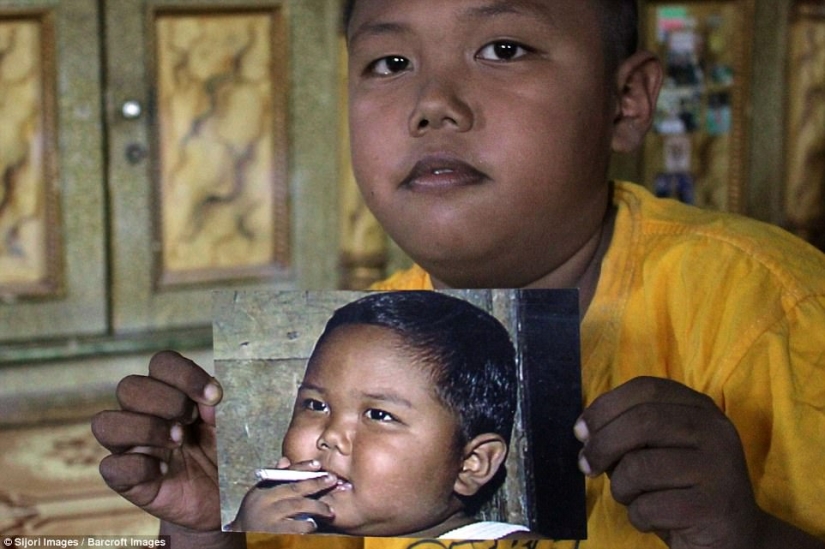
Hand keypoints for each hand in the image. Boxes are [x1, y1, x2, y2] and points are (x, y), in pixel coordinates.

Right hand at [91, 351, 223, 530]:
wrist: (223, 498)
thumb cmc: (224, 453)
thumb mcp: (231, 425)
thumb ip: (223, 407)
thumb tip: (209, 399)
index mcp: (171, 393)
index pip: (161, 363)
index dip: (185, 374)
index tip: (214, 396)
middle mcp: (144, 414)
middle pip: (128, 387)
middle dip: (166, 400)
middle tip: (192, 420)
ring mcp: (131, 447)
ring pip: (105, 422)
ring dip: (146, 428)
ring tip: (178, 441)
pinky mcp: (127, 480)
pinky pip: (111, 467)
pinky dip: (139, 466)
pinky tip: (166, 470)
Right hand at [231, 458, 336, 533]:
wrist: (239, 539)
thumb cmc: (253, 515)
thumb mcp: (259, 495)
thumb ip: (273, 479)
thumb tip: (285, 460)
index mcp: (262, 489)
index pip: (284, 474)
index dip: (302, 468)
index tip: (318, 464)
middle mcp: (264, 501)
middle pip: (294, 489)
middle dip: (316, 483)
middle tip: (333, 480)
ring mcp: (268, 518)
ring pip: (297, 507)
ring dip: (316, 506)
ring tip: (329, 511)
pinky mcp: (273, 534)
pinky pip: (294, 528)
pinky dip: (306, 525)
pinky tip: (314, 525)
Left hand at [575, 376, 758, 548]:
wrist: (735, 538)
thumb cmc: (681, 489)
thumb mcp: (657, 451)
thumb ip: (629, 434)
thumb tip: (586, 432)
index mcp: (699, 409)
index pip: (646, 389)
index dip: (605, 406)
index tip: (581, 431)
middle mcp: (715, 430)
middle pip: (641, 421)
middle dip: (602, 444)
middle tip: (585, 465)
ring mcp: (719, 467)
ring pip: (640, 466)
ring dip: (620, 487)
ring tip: (632, 498)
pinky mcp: (715, 506)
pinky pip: (651, 506)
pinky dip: (638, 517)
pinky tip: (652, 520)